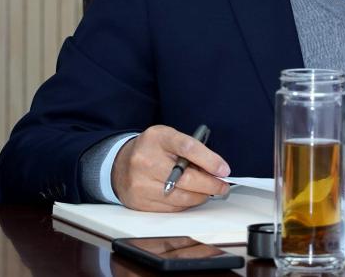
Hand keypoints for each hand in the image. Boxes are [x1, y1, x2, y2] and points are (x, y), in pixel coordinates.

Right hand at [111, 125, 230, 210]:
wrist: (120, 164)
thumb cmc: (152, 149)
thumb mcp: (169, 138)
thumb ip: (190, 150)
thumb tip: (216, 169)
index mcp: (157, 138)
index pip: (187, 147)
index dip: (209, 160)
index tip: (224, 170)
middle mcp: (146, 160)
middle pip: (186, 177)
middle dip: (210, 184)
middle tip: (222, 186)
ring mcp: (140, 183)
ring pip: (181, 196)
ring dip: (200, 196)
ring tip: (208, 192)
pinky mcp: (139, 202)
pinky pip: (171, 208)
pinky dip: (185, 204)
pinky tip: (190, 196)